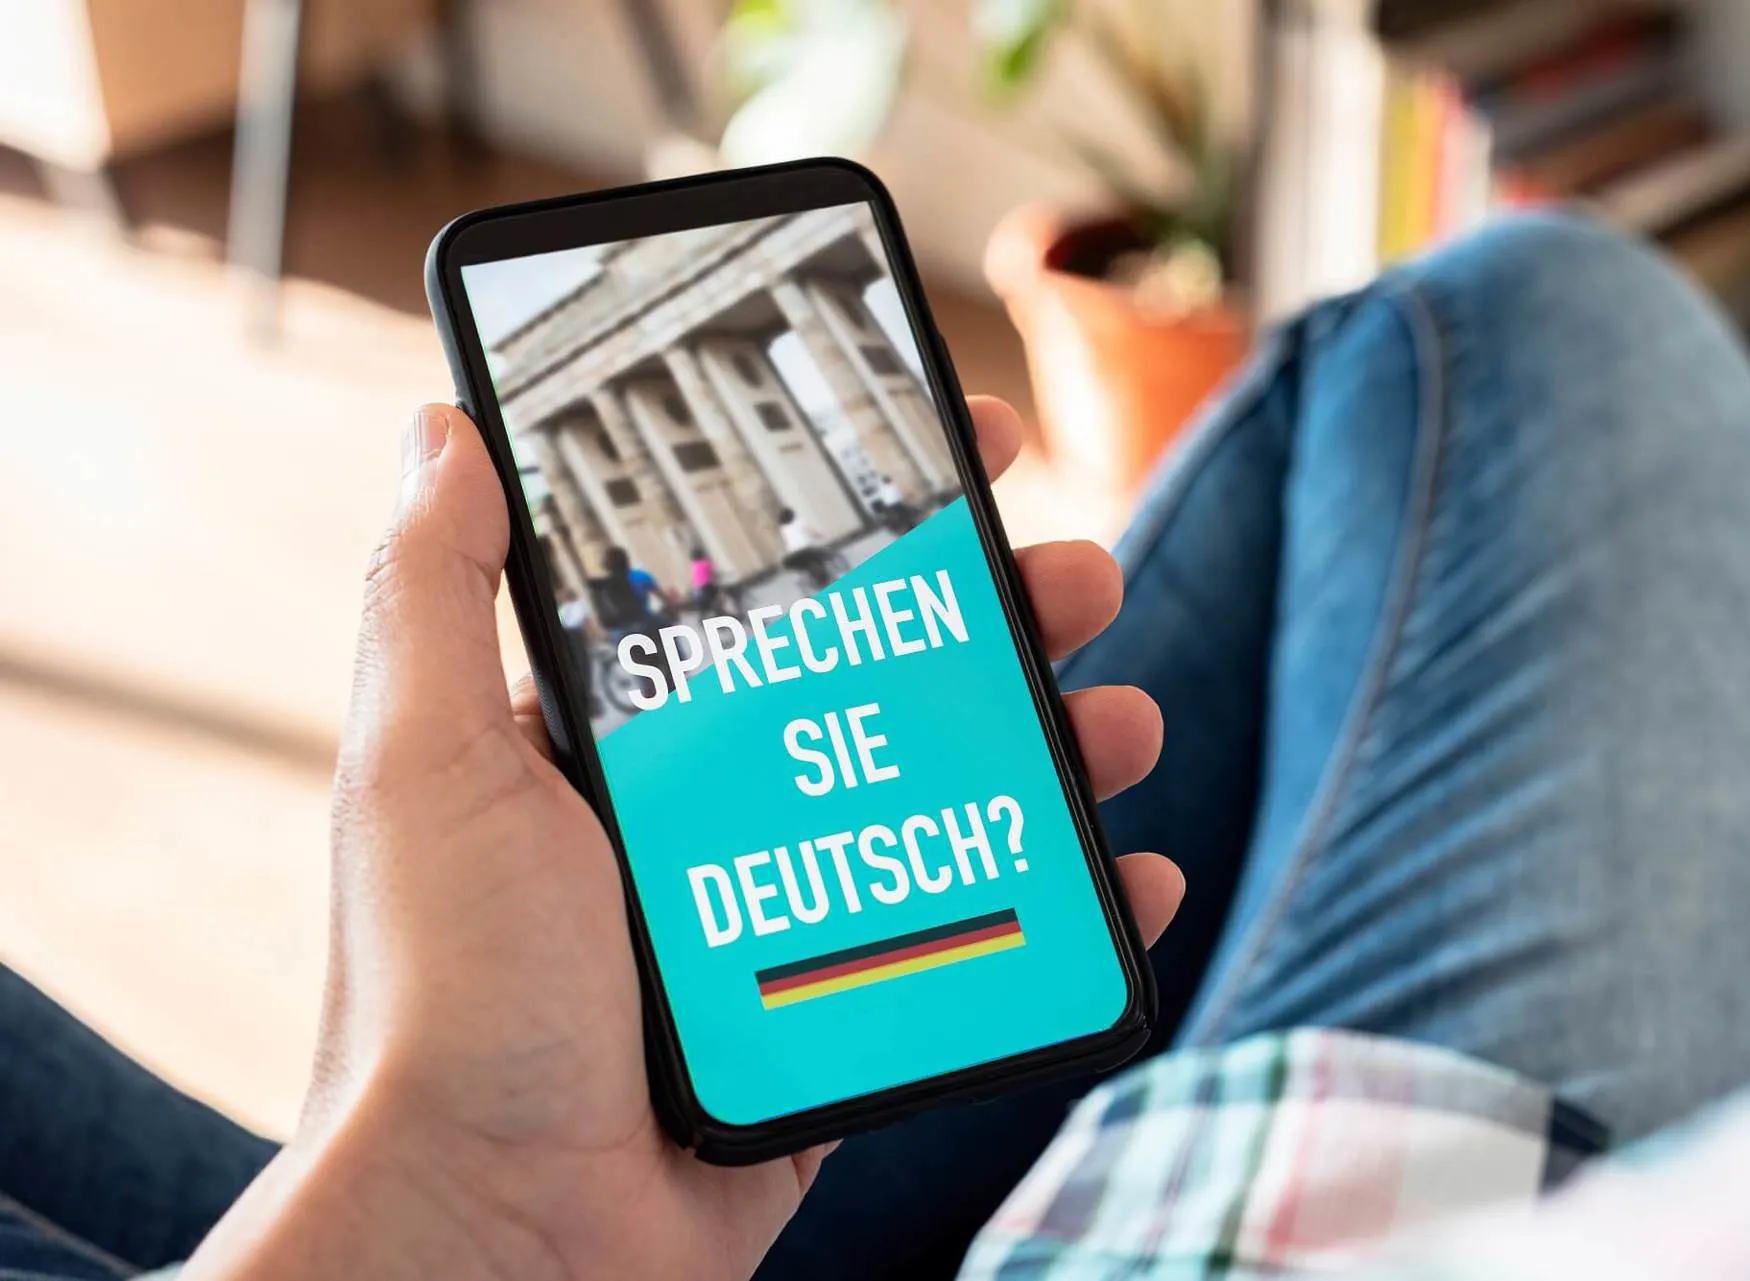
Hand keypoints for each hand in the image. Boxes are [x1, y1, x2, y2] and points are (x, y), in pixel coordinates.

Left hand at [186, 400, 1183, 1280]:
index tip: (951, 444)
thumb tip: (445, 431)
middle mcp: (717, 811)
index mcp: (626, 737)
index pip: (767, 585)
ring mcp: (796, 910)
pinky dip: (1073, 907)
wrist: (503, 1229)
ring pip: (956, 798)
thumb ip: (436, 596)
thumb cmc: (446, 1002)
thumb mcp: (428, 768)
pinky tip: (1136, 875)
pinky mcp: (850, 1008)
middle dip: (999, 615)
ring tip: (1120, 721)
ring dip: (1056, 745)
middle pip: (892, 681)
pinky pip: (985, 940)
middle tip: (1075, 580)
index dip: (865, 507)